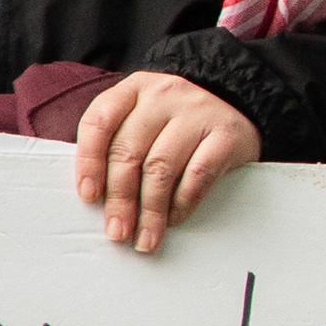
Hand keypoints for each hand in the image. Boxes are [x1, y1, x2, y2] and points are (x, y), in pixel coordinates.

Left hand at [73, 71, 264, 251]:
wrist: (237, 103)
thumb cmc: (178, 121)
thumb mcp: (144, 118)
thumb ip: (119, 145)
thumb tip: (98, 199)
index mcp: (135, 89)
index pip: (100, 121)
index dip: (89, 161)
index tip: (89, 195)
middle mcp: (164, 95)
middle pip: (129, 151)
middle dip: (120, 198)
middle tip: (118, 231)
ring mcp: (198, 112)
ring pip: (161, 167)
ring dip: (150, 210)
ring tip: (145, 237)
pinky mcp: (226, 134)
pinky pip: (197, 174)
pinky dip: (182, 202)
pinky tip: (174, 218)